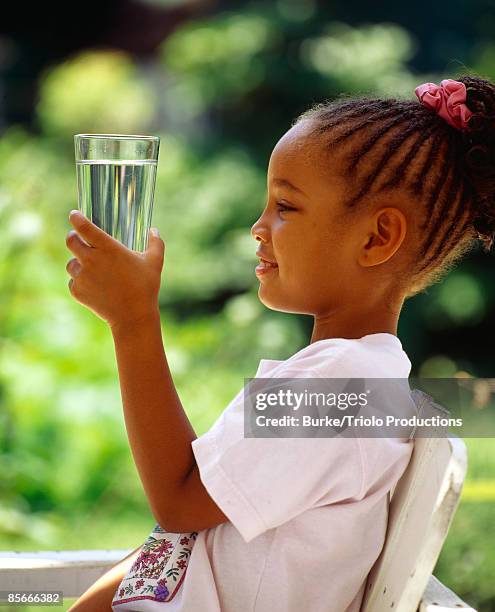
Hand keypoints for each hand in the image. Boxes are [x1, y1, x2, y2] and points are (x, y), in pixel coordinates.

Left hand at [65, 210, 163, 328]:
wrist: (133, 316)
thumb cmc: (145, 287)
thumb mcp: (154, 263)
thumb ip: (155, 243)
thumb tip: (154, 231)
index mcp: (108, 248)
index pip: (84, 227)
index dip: (77, 218)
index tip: (74, 215)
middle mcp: (91, 260)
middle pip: (70, 241)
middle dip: (73, 237)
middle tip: (78, 239)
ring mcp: (82, 276)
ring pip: (71, 263)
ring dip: (78, 262)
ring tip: (91, 268)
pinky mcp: (77, 291)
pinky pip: (73, 281)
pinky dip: (80, 281)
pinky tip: (93, 285)